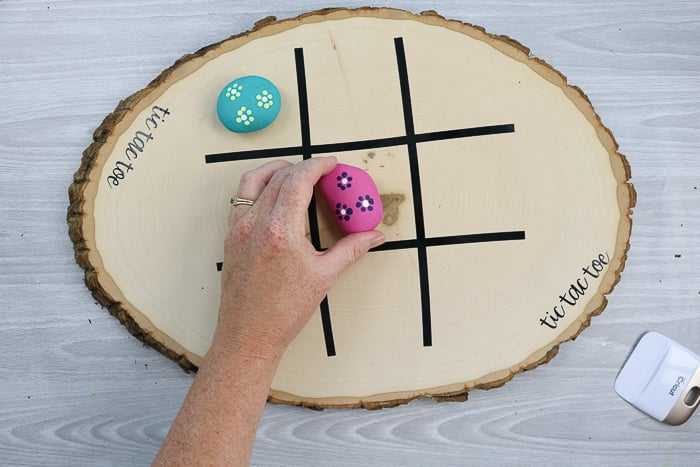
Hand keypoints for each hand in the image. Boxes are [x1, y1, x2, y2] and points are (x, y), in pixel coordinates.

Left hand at [215, 156, 384, 359]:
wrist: (248, 335)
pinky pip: (241, 197)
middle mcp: (256, 223)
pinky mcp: (231, 236)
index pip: (299, 179)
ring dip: (277, 170)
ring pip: (254, 180)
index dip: (318, 165)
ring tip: (296, 174)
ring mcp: (239, 228)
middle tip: (323, 171)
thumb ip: (351, 249)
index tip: (332, 163)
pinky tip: (273, 195)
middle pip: (280, 176)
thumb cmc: (283, 311)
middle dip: (303, 167)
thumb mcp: (324, 277)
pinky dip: (259, 186)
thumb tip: (374, 235)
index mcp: (281, 230)